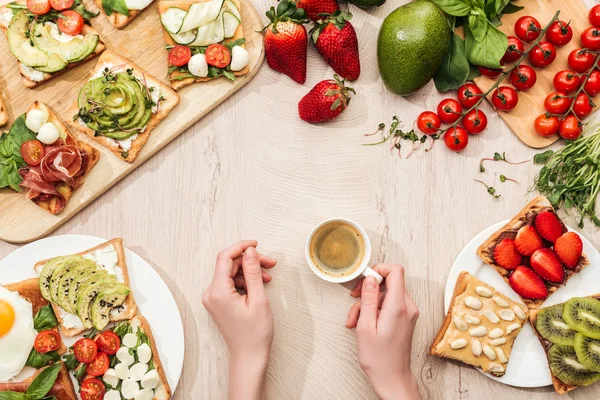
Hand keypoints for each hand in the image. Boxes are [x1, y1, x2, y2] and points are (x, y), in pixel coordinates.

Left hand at [202, 240, 276, 399]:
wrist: (249, 356)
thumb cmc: (255, 333)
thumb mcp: (258, 299)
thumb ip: (253, 272)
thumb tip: (250, 251)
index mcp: (218, 291)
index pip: (225, 257)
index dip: (241, 247)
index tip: (257, 244)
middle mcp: (211, 293)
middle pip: (228, 264)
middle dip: (249, 260)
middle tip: (270, 262)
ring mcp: (213, 298)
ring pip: (230, 273)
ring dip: (248, 270)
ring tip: (268, 276)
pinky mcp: (218, 302)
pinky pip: (230, 283)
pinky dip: (244, 280)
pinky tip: (259, 284)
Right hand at [346, 264, 421, 399]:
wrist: (392, 378)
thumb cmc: (378, 358)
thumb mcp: (365, 325)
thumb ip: (368, 298)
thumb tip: (370, 278)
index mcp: (399, 306)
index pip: (396, 271)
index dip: (379, 270)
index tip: (364, 281)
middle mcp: (408, 307)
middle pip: (388, 283)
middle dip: (368, 291)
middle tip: (354, 302)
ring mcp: (408, 313)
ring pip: (386, 295)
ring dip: (368, 304)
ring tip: (356, 321)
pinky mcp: (405, 318)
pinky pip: (389, 305)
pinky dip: (375, 310)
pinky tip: (364, 324)